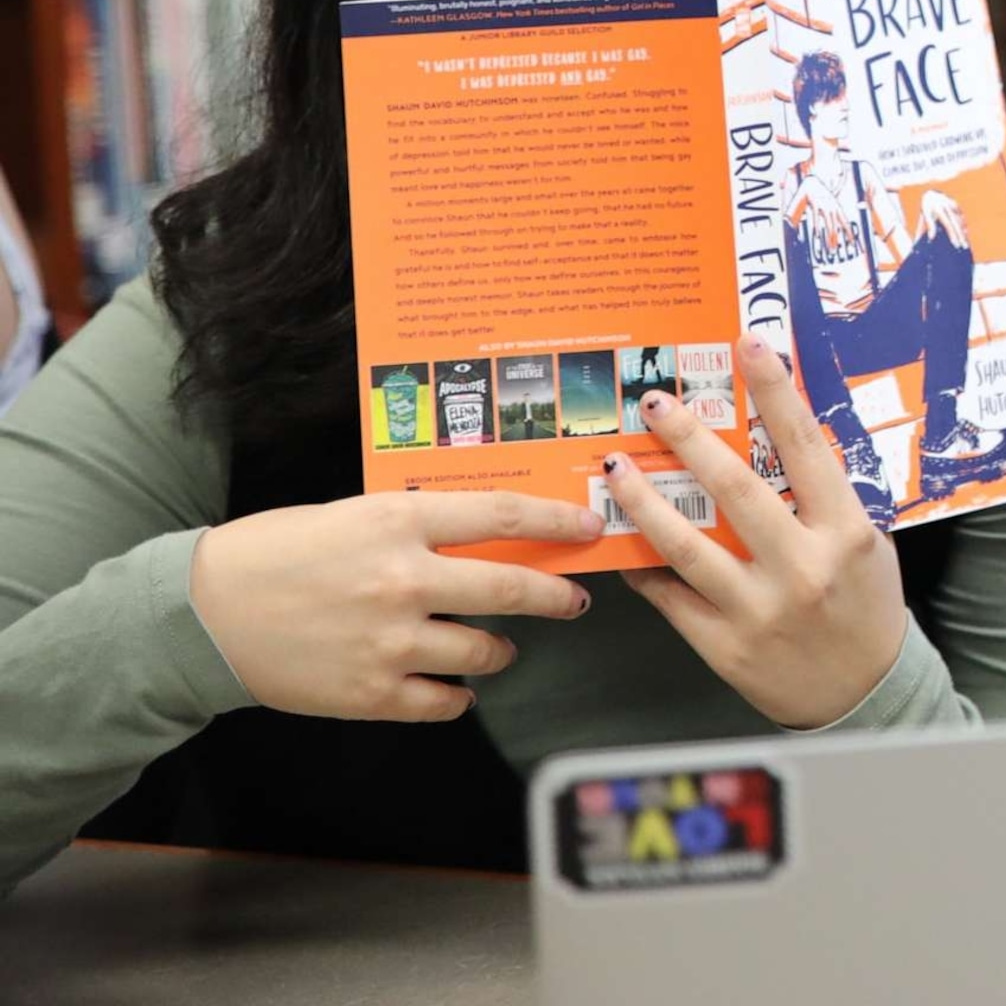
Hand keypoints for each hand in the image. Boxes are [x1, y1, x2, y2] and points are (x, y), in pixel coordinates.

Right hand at [189, 492, 599, 720]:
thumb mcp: (352, 516)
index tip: (589, 528)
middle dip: (554, 596)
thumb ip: (417, 527)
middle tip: (574, 599)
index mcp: (399, 523)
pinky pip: (443, 703)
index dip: (558, 522)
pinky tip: (457, 689)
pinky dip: (458, 697)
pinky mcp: (371, 694)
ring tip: (499, 648)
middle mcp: (404, 581)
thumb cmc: (275, 553)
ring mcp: (391, 642)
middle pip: (511, 589)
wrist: (202, 614)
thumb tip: (487, 534)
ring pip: (484, 652)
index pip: (505, 517)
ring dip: (500, 651)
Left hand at [609, 333, 907, 728]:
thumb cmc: (866, 607)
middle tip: (656, 403)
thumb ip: (825, 500)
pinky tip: (622, 540)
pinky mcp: (726, 646)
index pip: (805, 447)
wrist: (866, 694)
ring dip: (644, 501)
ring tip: (615, 468)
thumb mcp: (865, 544)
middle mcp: (802, 568)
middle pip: (735, 488)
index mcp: (845, 533)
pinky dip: (644, 565)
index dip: (776, 391)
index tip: (749, 346)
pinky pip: (671, 596)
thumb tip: (774, 440)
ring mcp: (759, 610)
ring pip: (687, 545)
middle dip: (689, 438)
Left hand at [916, 191, 965, 246]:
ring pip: (960, 220)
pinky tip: (965, 233)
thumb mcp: (924, 216)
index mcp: (938, 208)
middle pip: (956, 223)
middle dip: (960, 236)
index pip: (947, 224)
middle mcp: (946, 206)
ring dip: (963, 232)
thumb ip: (927, 227)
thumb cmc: (926, 208)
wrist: (931, 194)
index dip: (952, 234)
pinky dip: (963, 225)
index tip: (955, 244)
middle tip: (963, 246)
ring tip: (965, 243)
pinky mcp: (956, 204)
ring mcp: (952, 204)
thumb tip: (928, 239)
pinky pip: (961, 216)